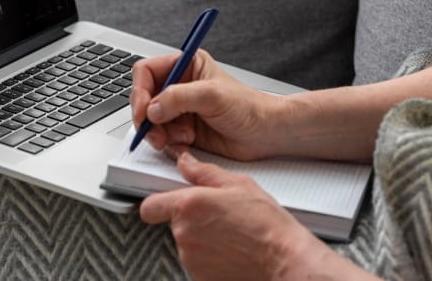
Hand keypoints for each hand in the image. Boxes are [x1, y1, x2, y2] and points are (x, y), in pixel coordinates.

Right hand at [131, 50, 282, 160]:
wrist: (265, 133)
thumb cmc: (248, 107)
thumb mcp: (212, 95)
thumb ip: (179, 97)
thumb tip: (153, 107)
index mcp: (187, 66)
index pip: (147, 72)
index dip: (140, 91)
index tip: (144, 110)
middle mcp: (180, 86)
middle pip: (144, 98)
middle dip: (147, 117)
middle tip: (155, 131)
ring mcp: (180, 109)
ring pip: (150, 120)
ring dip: (158, 132)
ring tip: (178, 137)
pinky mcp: (182, 129)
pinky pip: (161, 136)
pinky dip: (168, 142)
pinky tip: (186, 141)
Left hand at [140, 149, 324, 280]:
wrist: (282, 260)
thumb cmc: (266, 224)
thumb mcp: (239, 184)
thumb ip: (204, 172)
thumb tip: (186, 162)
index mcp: (190, 205)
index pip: (149, 206)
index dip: (158, 202)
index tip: (169, 199)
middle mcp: (184, 233)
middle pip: (172, 223)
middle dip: (190, 218)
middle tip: (217, 214)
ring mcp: (190, 257)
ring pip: (186, 242)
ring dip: (201, 236)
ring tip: (229, 232)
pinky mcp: (199, 276)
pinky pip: (197, 259)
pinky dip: (209, 254)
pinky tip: (231, 247)